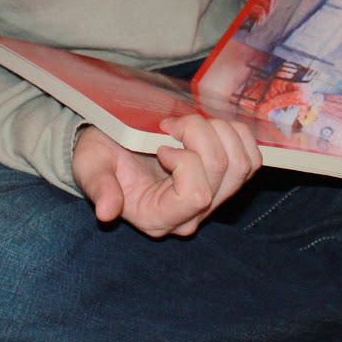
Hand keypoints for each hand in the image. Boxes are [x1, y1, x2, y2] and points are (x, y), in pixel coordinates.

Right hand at [72, 115, 262, 237]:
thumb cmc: (100, 157)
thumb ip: (99, 188)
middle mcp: (190, 215)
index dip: (186, 161)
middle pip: (223, 171)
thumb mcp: (90, 166)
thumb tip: (106, 212)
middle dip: (199, 133)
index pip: (197, 196)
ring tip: (190, 124)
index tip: (161, 145)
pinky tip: (210, 128)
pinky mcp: (226, 182)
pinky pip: (252, 159)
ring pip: (242, 164)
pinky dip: (236, 135)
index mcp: (157, 217)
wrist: (111, 149)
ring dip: (220, 131)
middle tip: (170, 124)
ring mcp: (213, 200)